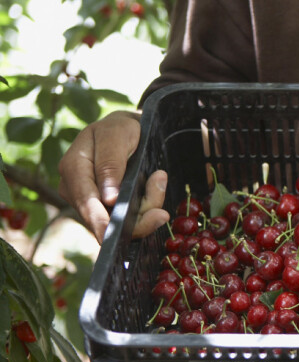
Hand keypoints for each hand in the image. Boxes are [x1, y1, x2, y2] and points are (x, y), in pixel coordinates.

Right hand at [58, 111, 169, 243]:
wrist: (128, 129)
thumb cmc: (120, 129)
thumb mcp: (116, 135)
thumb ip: (110, 163)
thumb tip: (108, 199)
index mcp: (73, 168)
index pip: (85, 201)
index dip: (100, 220)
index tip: (116, 232)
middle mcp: (77, 189)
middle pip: (103, 217)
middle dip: (134, 220)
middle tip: (161, 214)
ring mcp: (93, 200)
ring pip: (119, 220)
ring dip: (146, 209)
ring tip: (160, 181)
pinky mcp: (109, 207)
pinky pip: (128, 217)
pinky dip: (146, 207)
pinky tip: (156, 187)